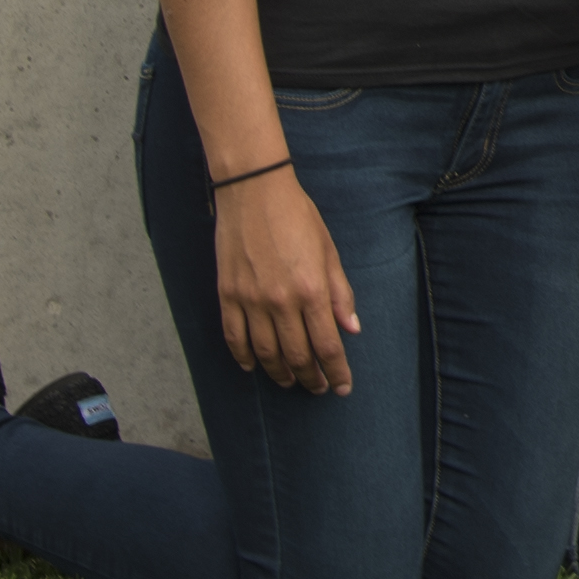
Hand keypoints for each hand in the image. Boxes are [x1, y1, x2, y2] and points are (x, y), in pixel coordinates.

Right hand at [215, 169, 358, 394]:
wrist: (254, 191)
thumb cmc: (298, 217)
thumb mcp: (329, 251)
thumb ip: (340, 293)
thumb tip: (351, 329)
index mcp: (312, 289)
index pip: (327, 345)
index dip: (336, 371)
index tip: (342, 387)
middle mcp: (281, 301)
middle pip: (297, 356)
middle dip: (310, 378)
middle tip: (318, 388)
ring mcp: (250, 300)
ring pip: (265, 354)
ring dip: (280, 374)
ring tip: (290, 382)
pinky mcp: (227, 295)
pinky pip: (234, 338)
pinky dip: (243, 358)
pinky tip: (253, 367)